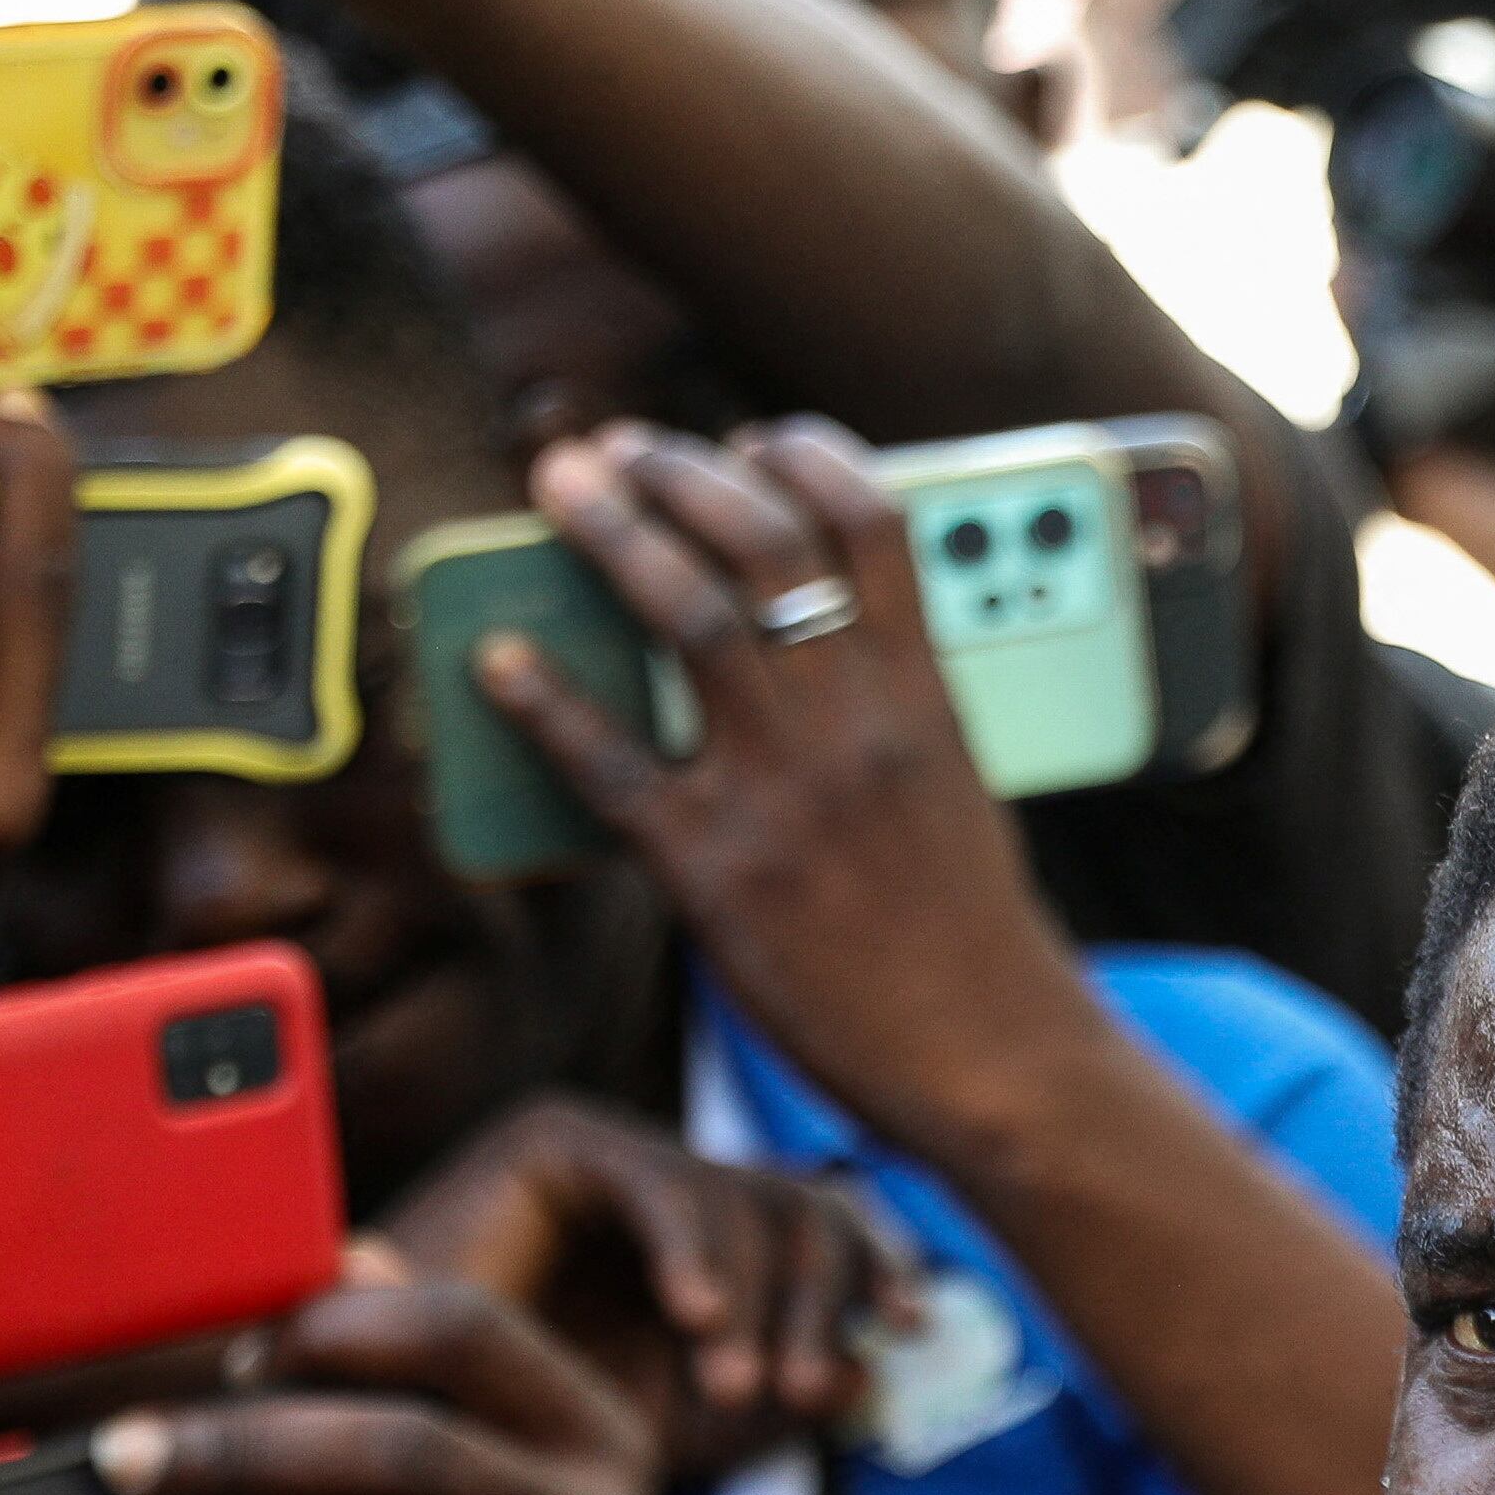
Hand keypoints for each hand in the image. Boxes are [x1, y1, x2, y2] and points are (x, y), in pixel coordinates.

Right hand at [380, 1093, 899, 1484]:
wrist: (389, 1431)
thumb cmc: (529, 1439)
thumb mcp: (684, 1435)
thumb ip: (780, 1407)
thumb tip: (875, 1369)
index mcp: (709, 1246)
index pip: (823, 1227)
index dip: (876, 1268)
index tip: (911, 1329)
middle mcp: (669, 1188)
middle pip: (802, 1206)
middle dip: (821, 1301)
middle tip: (801, 1392)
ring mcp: (615, 1156)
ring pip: (746, 1196)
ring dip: (756, 1299)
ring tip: (731, 1386)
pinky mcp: (555, 1141)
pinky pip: (662, 1179)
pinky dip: (693, 1249)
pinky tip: (698, 1321)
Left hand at [482, 419, 1107, 1163]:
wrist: (993, 1058)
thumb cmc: (977, 938)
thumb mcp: (958, 787)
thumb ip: (897, 708)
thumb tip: (825, 650)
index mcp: (926, 696)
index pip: (873, 524)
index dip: (804, 459)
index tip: (753, 436)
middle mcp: (854, 723)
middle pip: (763, 545)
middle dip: (679, 472)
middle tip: (620, 447)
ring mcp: (782, 792)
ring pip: (687, 616)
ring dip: (613, 532)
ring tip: (563, 487)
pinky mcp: (717, 871)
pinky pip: (613, 766)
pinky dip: (548, 702)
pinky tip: (501, 659)